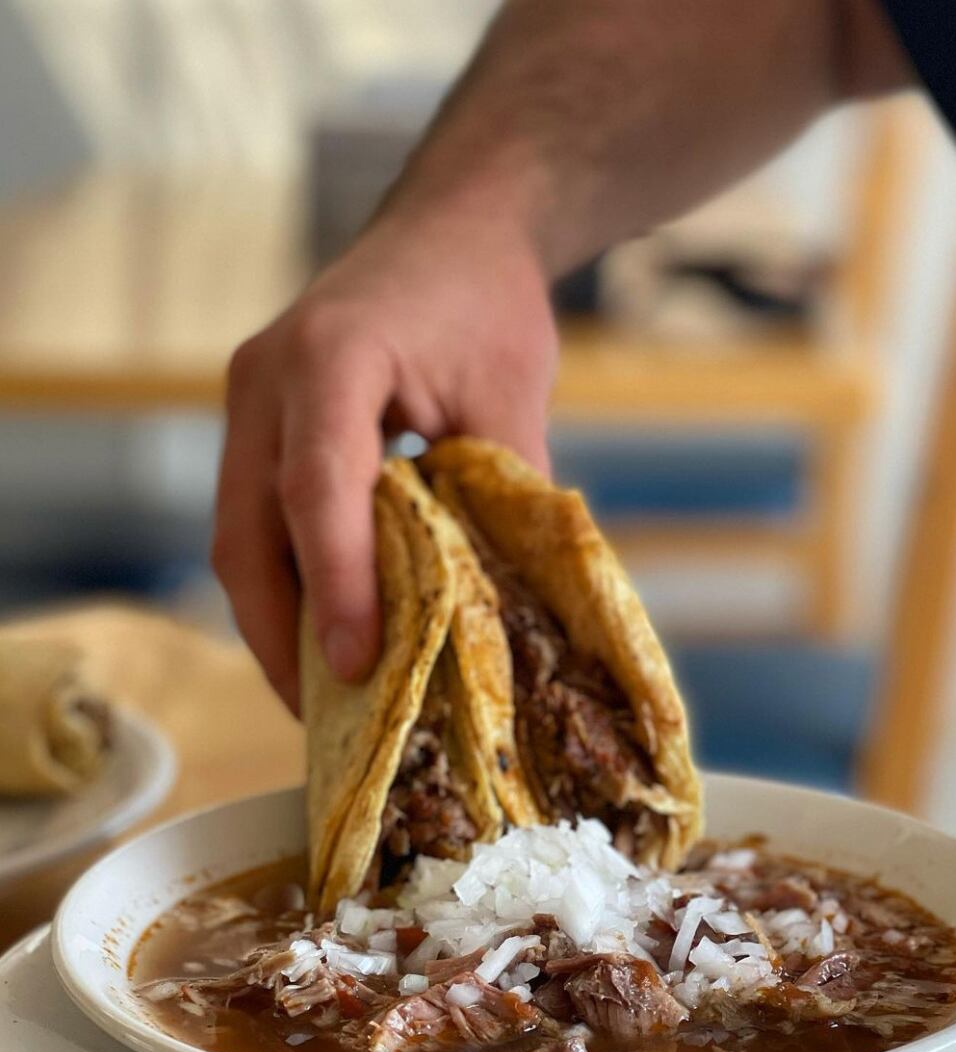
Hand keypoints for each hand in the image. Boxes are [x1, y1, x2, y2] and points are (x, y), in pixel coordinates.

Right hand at [213, 203, 558, 713]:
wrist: (455, 228)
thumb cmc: (488, 303)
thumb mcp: (513, 399)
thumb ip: (499, 502)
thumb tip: (496, 618)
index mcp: (332, 357)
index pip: (319, 491)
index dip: (337, 587)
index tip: (357, 667)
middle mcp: (267, 378)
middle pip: (248, 532)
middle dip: (281, 633)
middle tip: (327, 715)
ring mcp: (250, 399)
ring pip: (238, 535)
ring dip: (275, 618)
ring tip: (323, 692)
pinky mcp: (259, 421)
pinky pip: (256, 518)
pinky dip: (286, 580)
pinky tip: (324, 630)